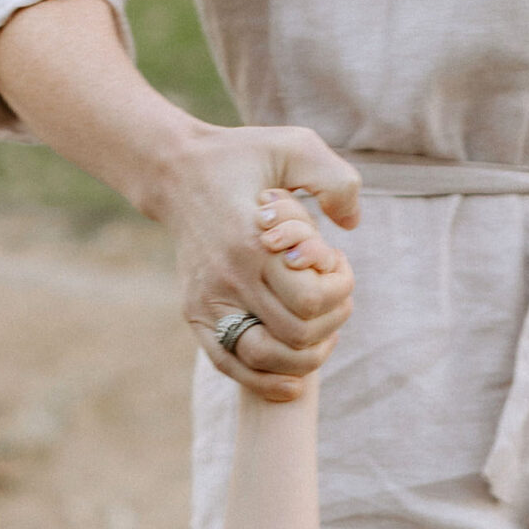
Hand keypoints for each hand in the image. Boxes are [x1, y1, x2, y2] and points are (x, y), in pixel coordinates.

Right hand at [162, 126, 359, 398]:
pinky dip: (267, 382)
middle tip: (335, 292)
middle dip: (332, 318)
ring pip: (269, 357)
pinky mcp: (197, 316)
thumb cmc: (243, 158)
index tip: (337, 262)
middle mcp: (229, 279)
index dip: (339, 288)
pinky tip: (294, 382)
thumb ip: (335, 178)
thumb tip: (351, 224)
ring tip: (321, 329)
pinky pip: (231, 366)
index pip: (311, 298)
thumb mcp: (294, 145)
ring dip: (308, 354)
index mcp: (253, 242)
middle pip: (297, 333)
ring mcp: (209, 302)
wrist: (177, 173)